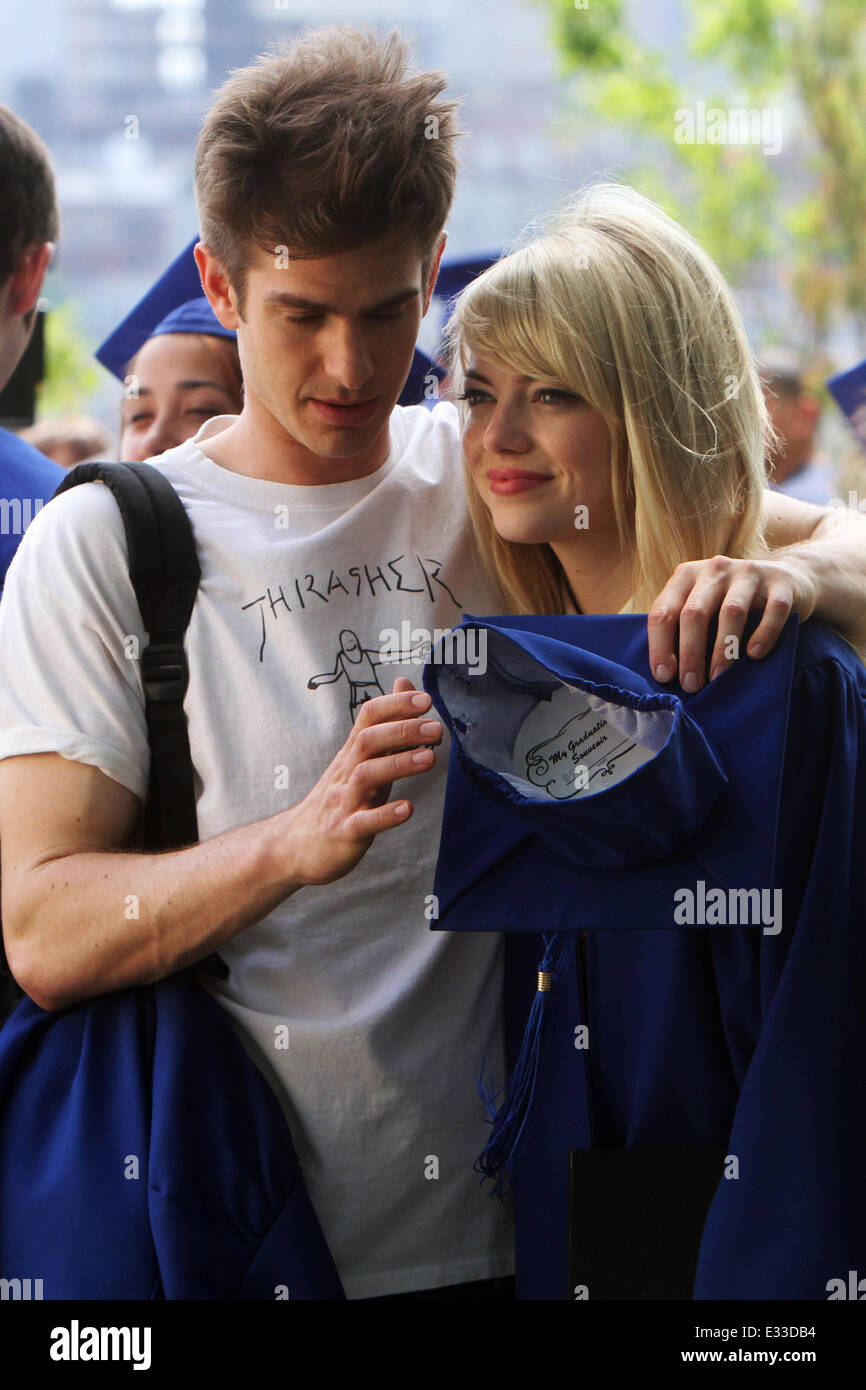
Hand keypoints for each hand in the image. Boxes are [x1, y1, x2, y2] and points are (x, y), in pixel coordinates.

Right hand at [284, 677, 440, 886]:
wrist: (295, 845)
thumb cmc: (338, 798)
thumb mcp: (360, 760)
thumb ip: (386, 725)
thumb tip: (404, 684)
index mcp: (351, 754)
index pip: (368, 717)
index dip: (395, 705)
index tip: (425, 699)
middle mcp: (346, 772)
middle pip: (368, 741)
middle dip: (402, 730)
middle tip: (436, 727)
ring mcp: (344, 801)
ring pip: (367, 775)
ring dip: (399, 764)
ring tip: (430, 758)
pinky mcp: (345, 831)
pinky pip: (364, 822)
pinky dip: (386, 815)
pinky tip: (407, 808)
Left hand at [647, 555, 817, 691]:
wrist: (786, 578)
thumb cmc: (732, 602)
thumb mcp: (703, 605)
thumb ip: (683, 628)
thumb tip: (666, 674)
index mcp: (687, 575)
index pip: (664, 611)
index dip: (660, 646)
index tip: (664, 676)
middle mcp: (715, 569)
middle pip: (694, 613)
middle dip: (690, 653)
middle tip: (691, 685)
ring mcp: (749, 573)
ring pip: (731, 612)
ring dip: (722, 650)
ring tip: (717, 677)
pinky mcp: (780, 582)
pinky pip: (773, 610)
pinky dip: (763, 634)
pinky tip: (755, 654)